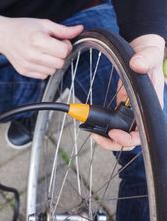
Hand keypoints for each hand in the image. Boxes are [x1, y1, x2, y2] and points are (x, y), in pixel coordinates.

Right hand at [0, 15, 82, 78]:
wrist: (3, 35)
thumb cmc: (24, 28)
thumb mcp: (44, 24)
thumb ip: (63, 30)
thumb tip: (80, 29)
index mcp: (38, 40)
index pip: (64, 51)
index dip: (66, 46)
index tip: (60, 42)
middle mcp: (32, 54)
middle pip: (60, 63)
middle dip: (60, 56)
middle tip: (53, 48)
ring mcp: (28, 65)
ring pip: (53, 71)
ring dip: (53, 63)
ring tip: (45, 53)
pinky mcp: (25, 72)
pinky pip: (44, 76)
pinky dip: (44, 69)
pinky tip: (39, 60)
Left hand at [92, 34, 164, 150]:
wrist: (142, 53)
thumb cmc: (149, 56)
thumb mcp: (150, 54)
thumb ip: (147, 58)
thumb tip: (138, 64)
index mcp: (151, 107)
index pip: (143, 133)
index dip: (129, 138)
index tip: (114, 133)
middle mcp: (141, 113)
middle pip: (129, 139)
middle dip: (113, 142)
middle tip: (97, 136)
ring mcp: (130, 112)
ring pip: (120, 133)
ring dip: (106, 136)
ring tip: (93, 132)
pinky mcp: (122, 108)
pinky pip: (114, 123)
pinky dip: (104, 126)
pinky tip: (94, 122)